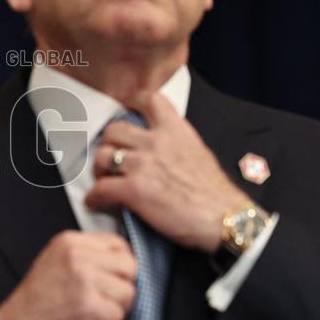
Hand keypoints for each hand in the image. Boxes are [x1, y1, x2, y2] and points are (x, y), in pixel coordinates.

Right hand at [0, 231, 136, 319]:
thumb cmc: (36, 302)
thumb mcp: (54, 262)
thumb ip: (84, 254)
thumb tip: (122, 258)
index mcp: (69, 242)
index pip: (118, 243)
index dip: (122, 264)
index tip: (113, 278)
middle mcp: (76, 256)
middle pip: (129, 266)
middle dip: (122, 286)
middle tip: (105, 299)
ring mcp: (83, 280)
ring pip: (128, 292)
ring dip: (116, 308)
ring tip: (94, 312)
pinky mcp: (88, 305)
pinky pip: (118, 315)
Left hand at [86, 91, 252, 252]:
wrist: (224, 219)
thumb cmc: (216, 194)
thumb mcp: (199, 153)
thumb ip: (177, 144)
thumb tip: (162, 151)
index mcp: (175, 131)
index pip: (149, 100)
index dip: (133, 102)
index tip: (127, 109)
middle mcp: (155, 142)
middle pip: (113, 130)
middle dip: (109, 145)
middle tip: (112, 158)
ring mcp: (142, 165)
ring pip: (102, 157)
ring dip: (100, 170)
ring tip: (104, 180)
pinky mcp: (133, 190)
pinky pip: (100, 189)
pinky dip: (95, 197)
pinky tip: (98, 202)